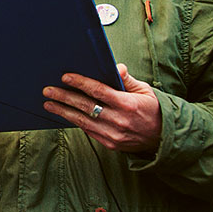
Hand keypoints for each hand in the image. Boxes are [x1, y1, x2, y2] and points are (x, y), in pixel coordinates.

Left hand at [43, 63, 161, 152]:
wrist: (164, 138)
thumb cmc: (152, 110)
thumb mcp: (145, 91)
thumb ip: (127, 80)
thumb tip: (116, 68)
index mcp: (127, 104)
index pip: (98, 91)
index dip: (80, 83)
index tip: (65, 77)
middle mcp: (119, 120)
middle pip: (85, 106)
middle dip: (64, 97)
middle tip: (48, 90)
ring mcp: (113, 134)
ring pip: (82, 121)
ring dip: (63, 111)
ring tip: (48, 103)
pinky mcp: (110, 144)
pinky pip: (88, 131)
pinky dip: (74, 121)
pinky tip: (64, 114)